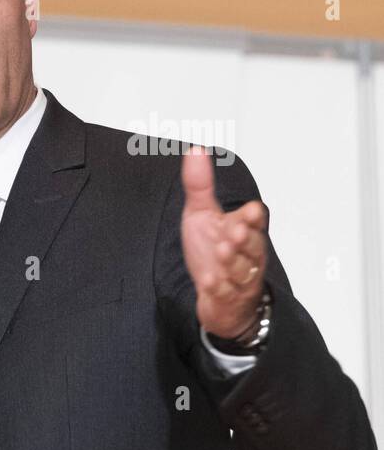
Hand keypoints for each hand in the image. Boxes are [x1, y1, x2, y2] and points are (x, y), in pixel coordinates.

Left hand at [181, 147, 268, 338]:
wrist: (215, 293)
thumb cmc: (212, 250)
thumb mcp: (201, 215)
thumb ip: (200, 185)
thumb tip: (196, 150)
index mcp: (242, 229)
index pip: (254, 220)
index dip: (252, 216)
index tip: (248, 210)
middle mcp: (245, 253)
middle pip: (252, 245)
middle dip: (245, 238)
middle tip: (235, 231)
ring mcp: (238, 278)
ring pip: (241, 269)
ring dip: (232, 260)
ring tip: (222, 250)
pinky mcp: (227, 298)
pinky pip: (226, 294)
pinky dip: (219, 289)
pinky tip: (210, 283)